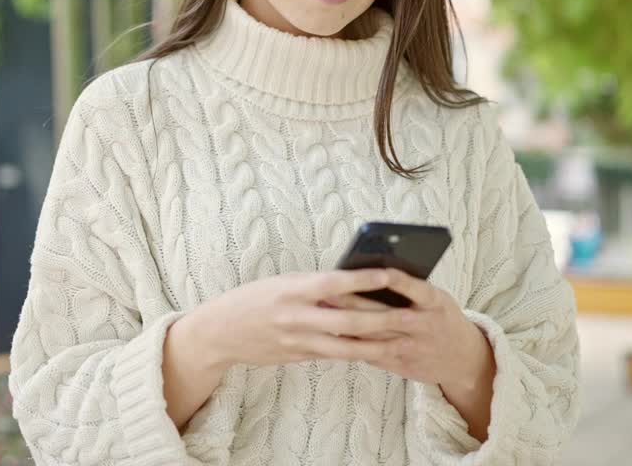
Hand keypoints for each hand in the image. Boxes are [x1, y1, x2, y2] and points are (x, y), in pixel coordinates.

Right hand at [190, 269, 413, 369]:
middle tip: (411, 316)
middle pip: (348, 321)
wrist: (220, 332)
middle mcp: (296, 316)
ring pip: (346, 346)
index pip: (333, 282)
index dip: (362, 279)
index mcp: (292, 290)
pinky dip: (357, 352)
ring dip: (377, 344)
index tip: (389, 273)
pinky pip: (334, 355)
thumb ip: (313, 285)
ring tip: (403, 341)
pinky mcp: (298, 357)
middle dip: (382, 320)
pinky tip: (378, 351)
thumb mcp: (280, 283)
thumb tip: (350, 283)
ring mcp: (297, 340)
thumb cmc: (254, 299)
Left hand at [334, 271, 493, 393]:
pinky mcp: (400, 364)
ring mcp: (411, 348)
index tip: (377, 270)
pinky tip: (331, 332)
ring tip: (322, 310)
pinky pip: (371, 353)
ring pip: (374, 336)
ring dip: (346, 324)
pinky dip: (351, 343)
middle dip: (354, 303)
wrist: (462, 358)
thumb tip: (371, 273)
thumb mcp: (436, 298)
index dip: (397, 281)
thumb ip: (411, 289)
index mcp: (435, 304)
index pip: (415, 289)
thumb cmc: (442, 317)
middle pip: (384, 314)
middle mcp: (423, 326)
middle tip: (327, 291)